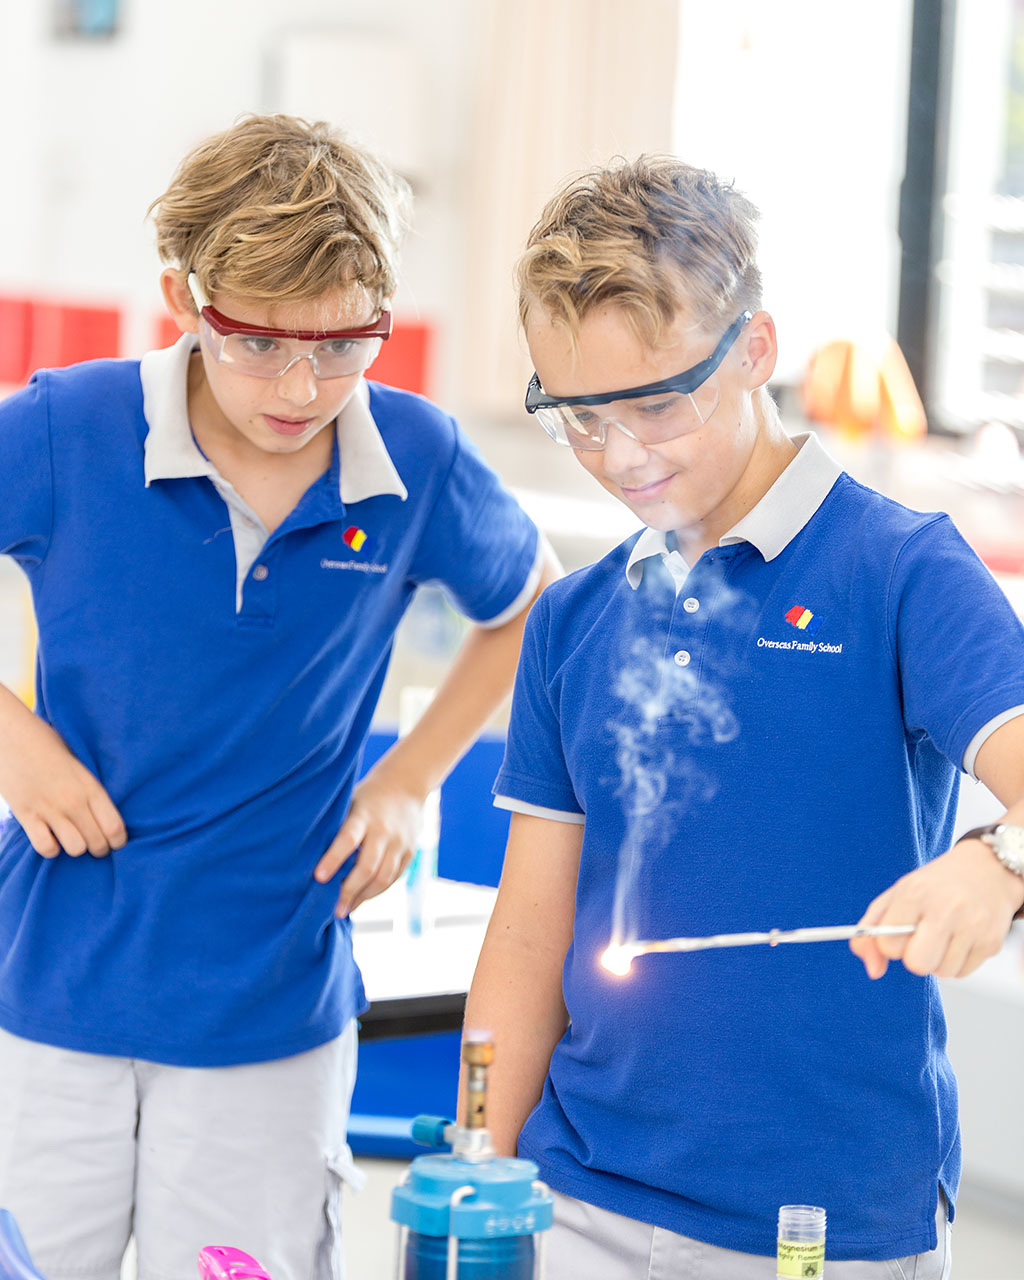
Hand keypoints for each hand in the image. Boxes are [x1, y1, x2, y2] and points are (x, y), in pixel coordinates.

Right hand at [0, 689, 126, 856]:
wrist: (10, 734)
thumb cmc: (47, 743)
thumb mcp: (78, 761)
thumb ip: (90, 786)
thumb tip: (105, 810)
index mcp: (91, 785)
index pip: (115, 826)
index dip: (118, 840)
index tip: (116, 842)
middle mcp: (73, 800)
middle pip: (97, 842)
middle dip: (99, 848)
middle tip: (95, 844)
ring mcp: (49, 808)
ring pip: (75, 848)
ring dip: (75, 848)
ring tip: (73, 839)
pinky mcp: (25, 814)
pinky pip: (45, 847)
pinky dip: (50, 848)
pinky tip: (50, 837)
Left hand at [312, 765, 423, 916]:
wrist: (405, 785)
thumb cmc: (365, 797)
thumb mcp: (348, 802)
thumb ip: (335, 826)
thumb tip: (305, 855)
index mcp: (364, 815)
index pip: (348, 839)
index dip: (333, 859)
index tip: (318, 878)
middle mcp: (384, 830)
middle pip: (368, 866)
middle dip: (350, 891)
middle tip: (334, 910)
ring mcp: (399, 843)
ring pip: (383, 878)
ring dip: (363, 897)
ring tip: (346, 909)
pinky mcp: (410, 852)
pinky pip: (393, 878)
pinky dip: (377, 892)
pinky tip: (362, 898)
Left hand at [850, 838, 1023, 979]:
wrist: (986, 870)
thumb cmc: (934, 886)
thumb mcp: (896, 896)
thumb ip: (871, 930)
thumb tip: (873, 971)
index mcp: (915, 893)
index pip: (889, 945)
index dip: (891, 945)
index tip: (900, 932)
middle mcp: (946, 909)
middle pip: (917, 964)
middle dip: (914, 957)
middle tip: (922, 938)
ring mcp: (972, 926)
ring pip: (941, 972)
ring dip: (937, 960)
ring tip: (944, 935)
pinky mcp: (991, 942)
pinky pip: (962, 973)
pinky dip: (957, 962)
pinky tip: (961, 939)